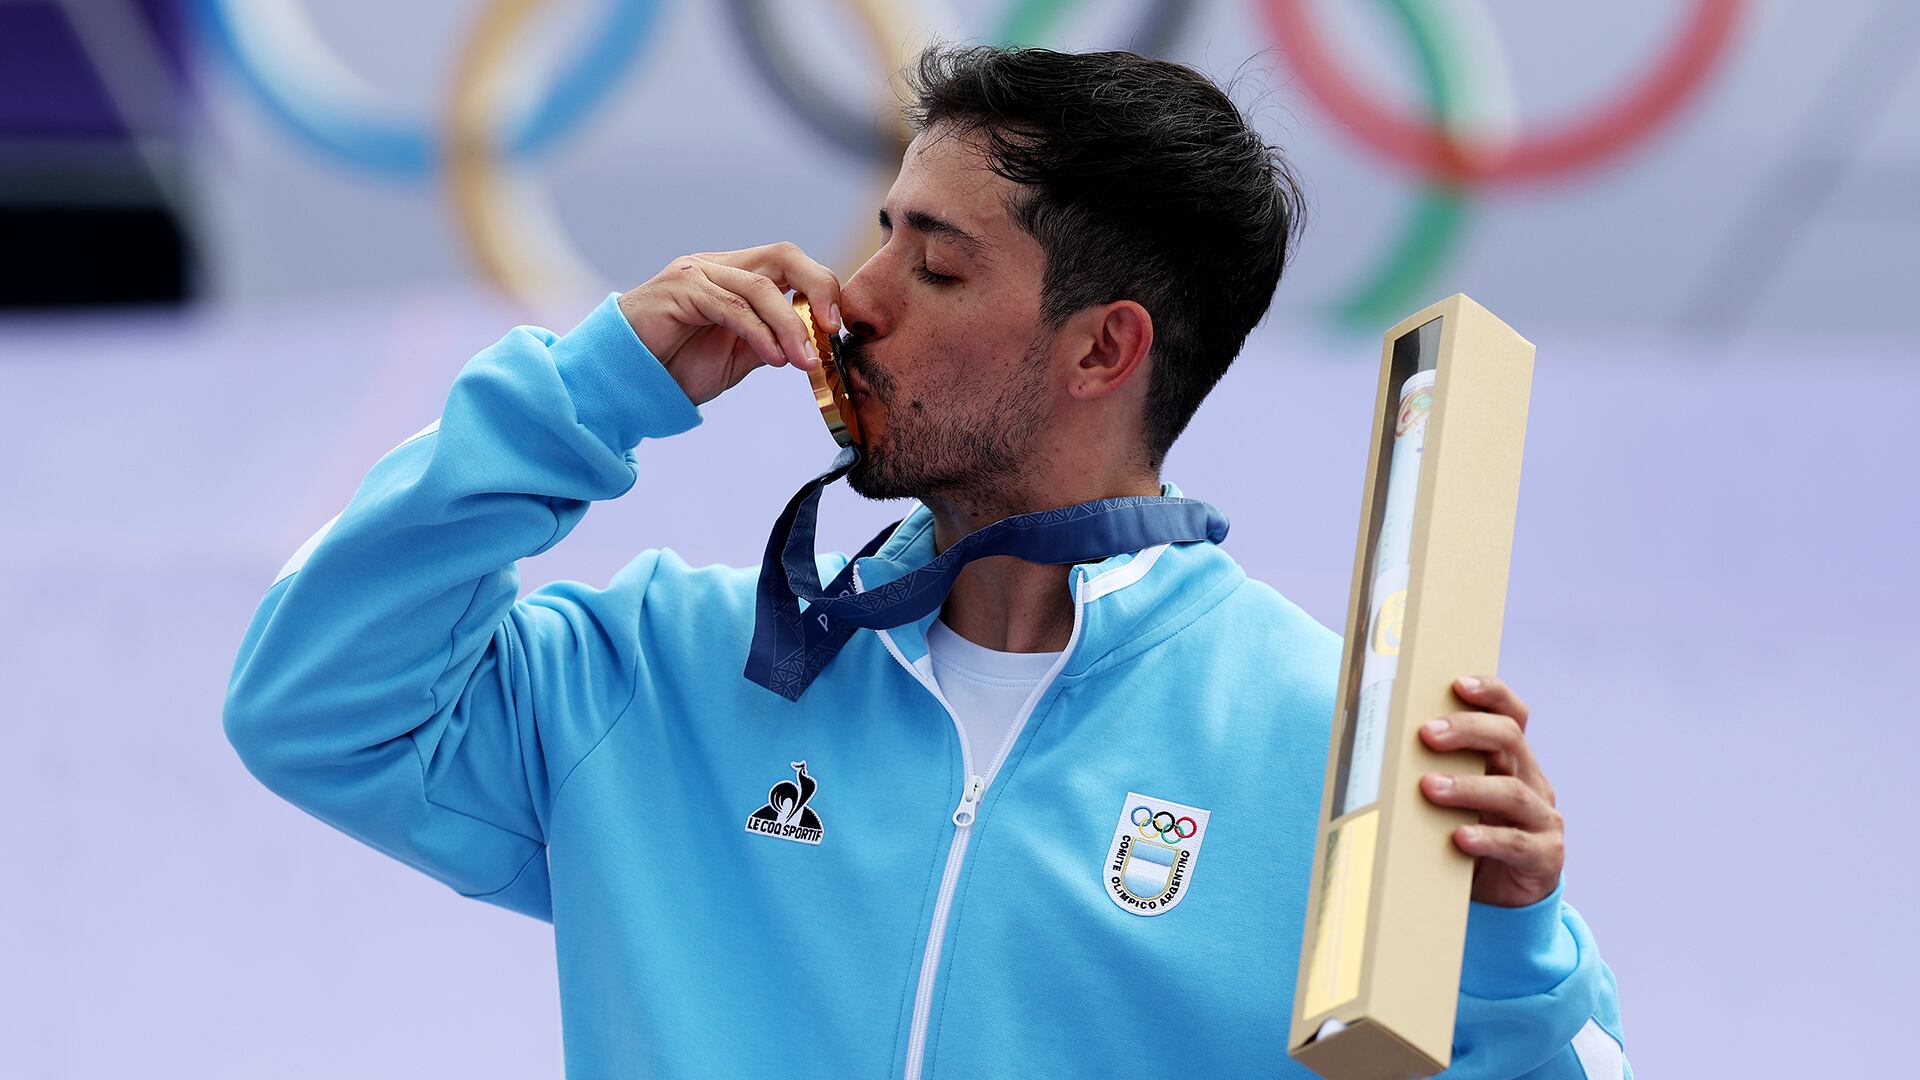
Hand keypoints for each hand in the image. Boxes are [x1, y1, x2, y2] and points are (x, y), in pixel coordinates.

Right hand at [617, 242, 841, 406]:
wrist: (625, 382)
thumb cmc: (677, 368)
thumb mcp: (739, 356)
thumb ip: (772, 341)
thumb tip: (814, 342)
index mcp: (737, 276)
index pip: (791, 264)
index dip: (822, 288)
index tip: (837, 328)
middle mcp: (719, 266)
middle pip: (783, 255)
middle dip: (818, 288)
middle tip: (832, 328)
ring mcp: (696, 272)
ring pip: (760, 288)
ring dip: (790, 327)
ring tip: (804, 362)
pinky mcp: (678, 289)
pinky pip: (730, 307)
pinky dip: (758, 332)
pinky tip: (774, 358)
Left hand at [1417, 674, 1563, 907]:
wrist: (1500, 898)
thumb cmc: (1463, 836)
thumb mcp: (1450, 801)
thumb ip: (1431, 772)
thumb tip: (1366, 752)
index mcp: (1511, 760)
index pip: (1511, 714)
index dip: (1491, 694)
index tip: (1458, 683)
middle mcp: (1532, 781)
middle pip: (1510, 740)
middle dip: (1468, 731)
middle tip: (1427, 734)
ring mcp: (1542, 819)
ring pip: (1512, 792)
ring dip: (1468, 787)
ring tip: (1429, 787)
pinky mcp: (1544, 857)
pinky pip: (1517, 843)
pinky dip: (1487, 838)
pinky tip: (1459, 837)